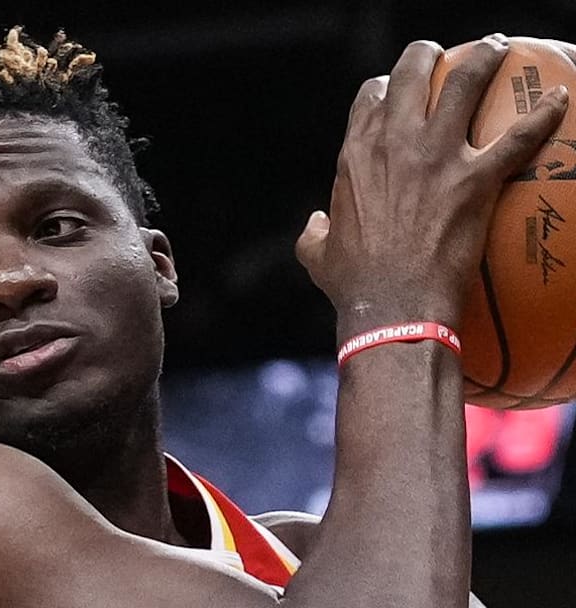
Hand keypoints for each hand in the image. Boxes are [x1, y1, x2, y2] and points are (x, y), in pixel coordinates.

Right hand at [295, 34, 567, 337]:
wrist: (392, 306)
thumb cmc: (354, 285)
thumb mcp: (316, 254)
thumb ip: (314, 231)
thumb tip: (316, 223)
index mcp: (355, 156)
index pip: (369, 98)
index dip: (384, 88)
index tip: (395, 92)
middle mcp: (394, 143)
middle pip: (411, 73)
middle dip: (427, 54)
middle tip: (444, 55)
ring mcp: (436, 157)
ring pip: (464, 83)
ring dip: (484, 58)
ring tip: (497, 48)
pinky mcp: (475, 180)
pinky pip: (518, 136)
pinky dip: (543, 114)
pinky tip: (558, 97)